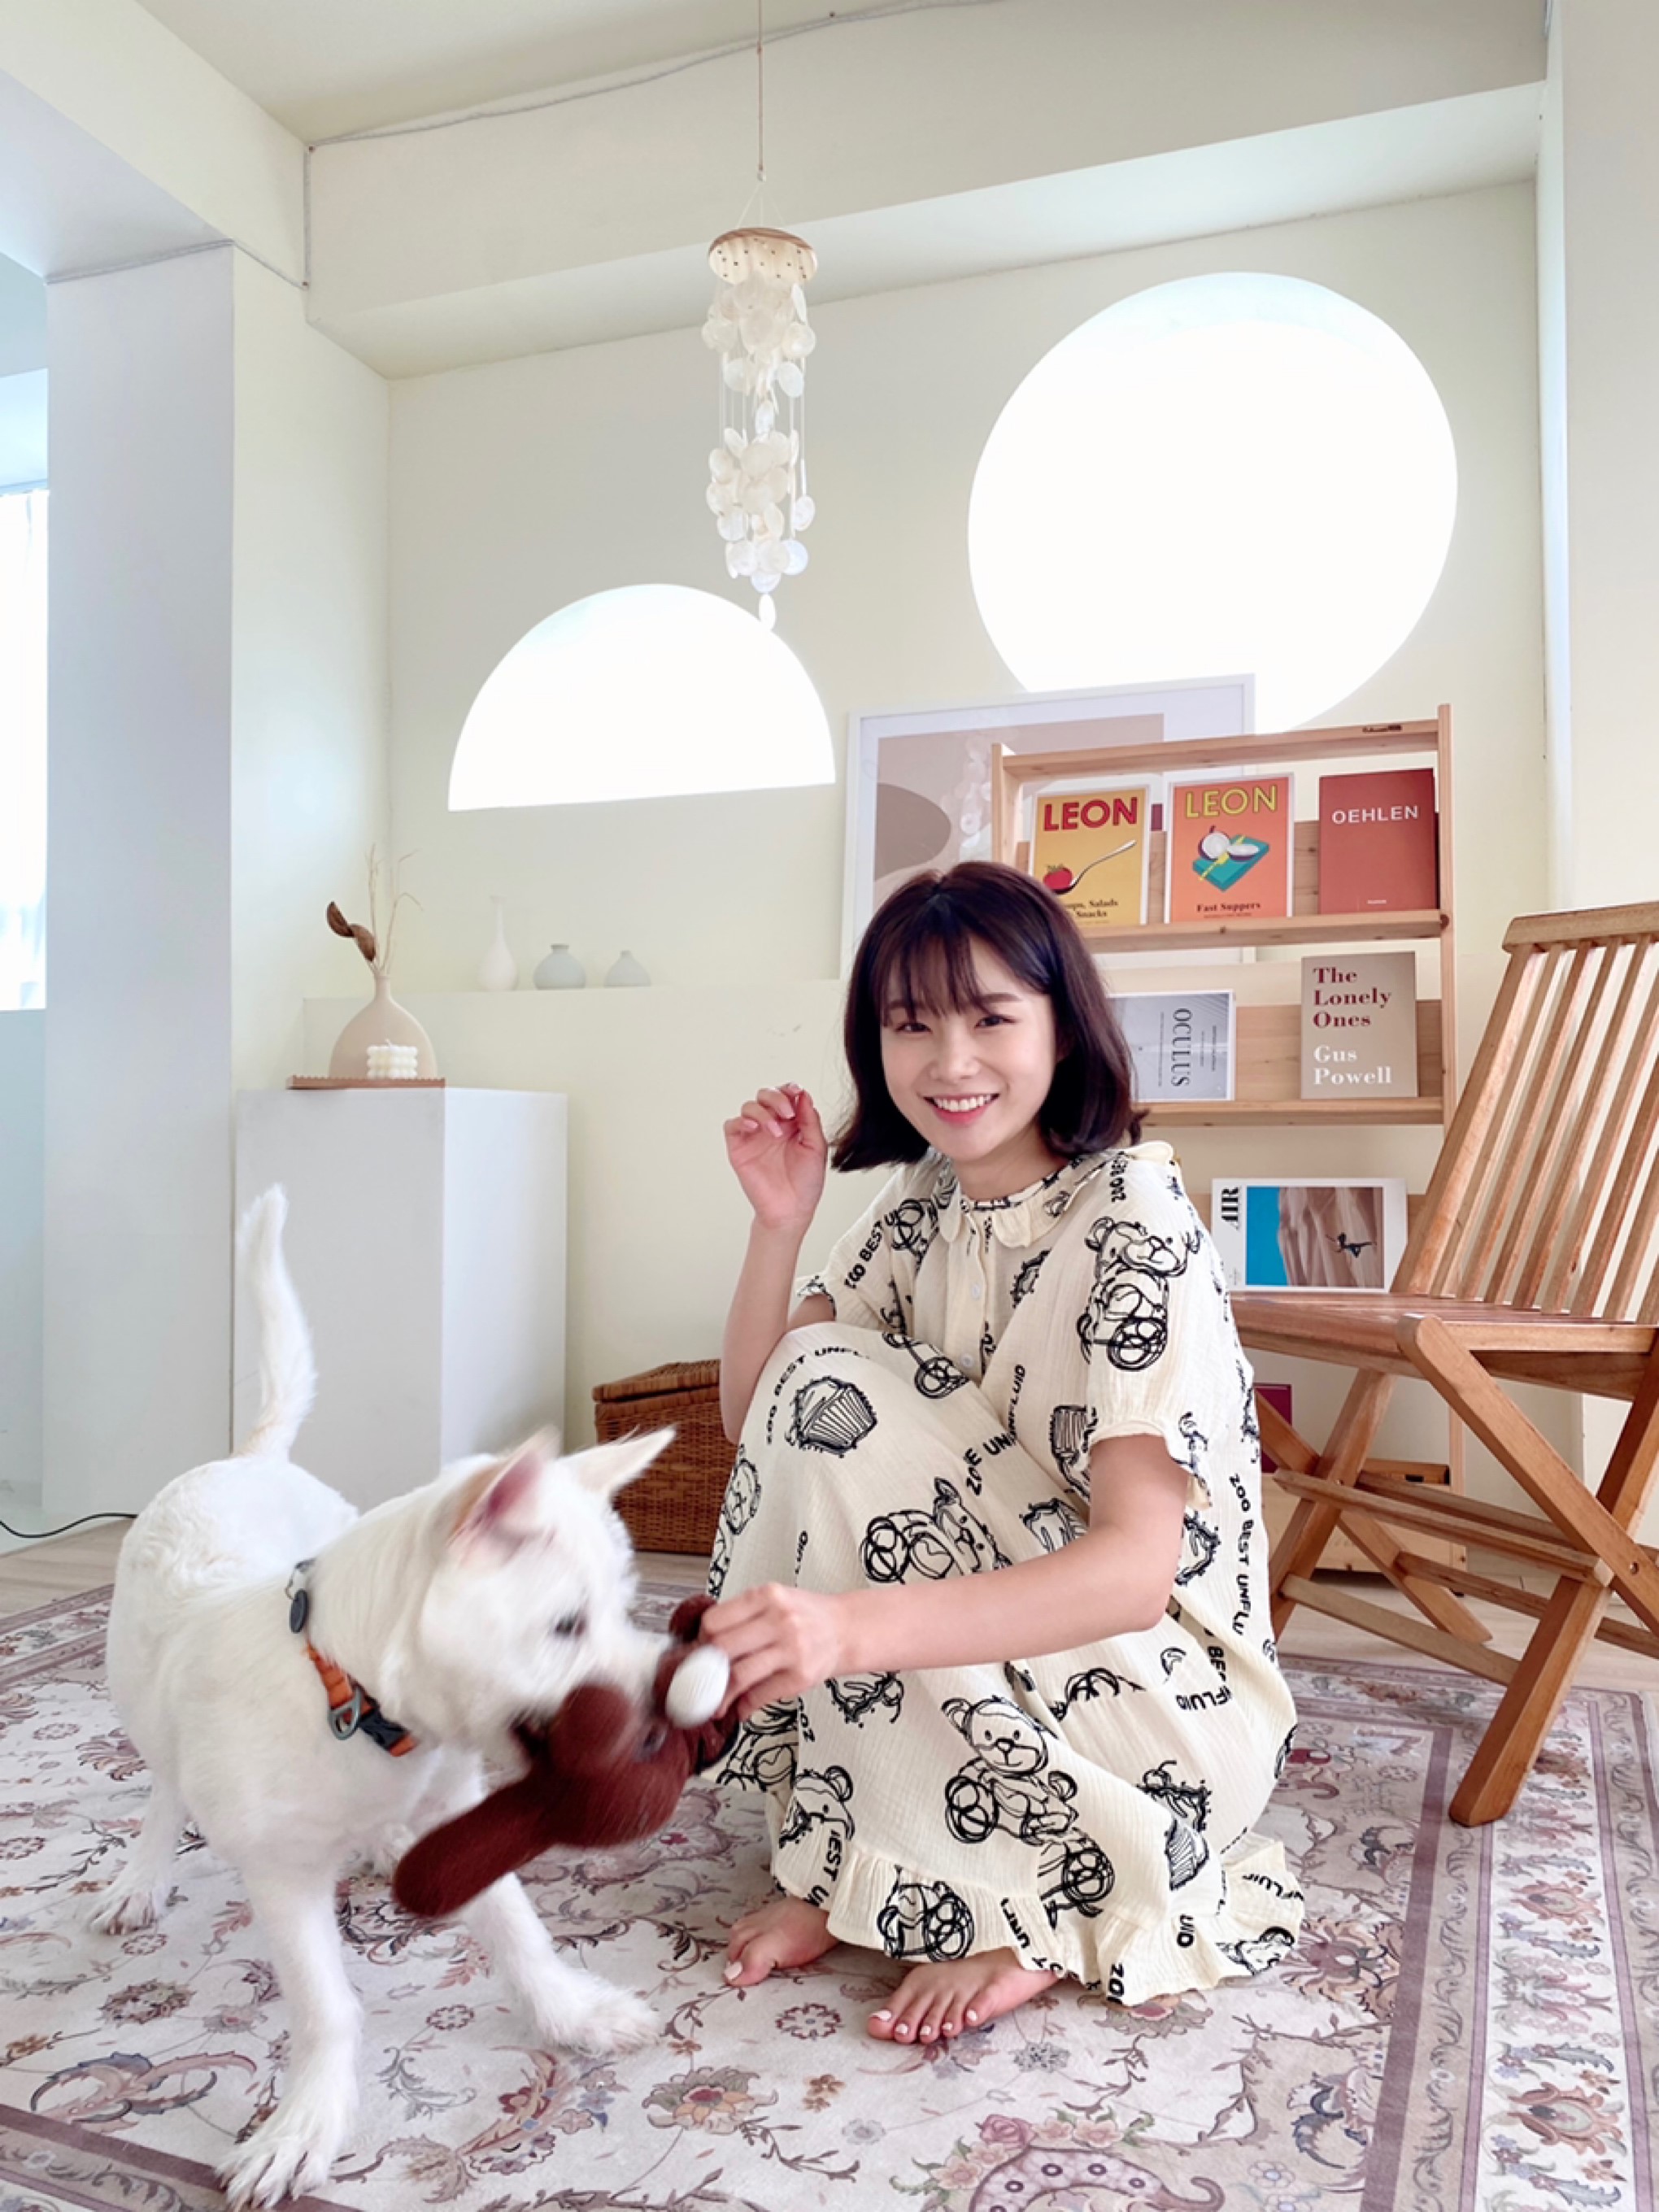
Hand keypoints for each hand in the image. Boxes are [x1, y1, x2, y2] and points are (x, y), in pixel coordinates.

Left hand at [702, 1583, 850, 1716]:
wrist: (847, 1629)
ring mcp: (791, 1649)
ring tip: (716, 1701)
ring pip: (738, 1675)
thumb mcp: (775, 1600)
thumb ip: (742, 1615)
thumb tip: (703, 1643)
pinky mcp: (800, 1676)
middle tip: (702, 1677)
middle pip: (722, 1647)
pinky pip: (759, 1696)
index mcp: (767, 1596)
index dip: (701, 1639)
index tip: (699, 1650)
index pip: (715, 1620)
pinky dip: (744, 1706)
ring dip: (720, 1695)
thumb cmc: (807, 1616)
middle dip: (706, 1667)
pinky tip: (741, 1707)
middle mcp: (779, 1620)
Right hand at [723, 1082, 827, 1233]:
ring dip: (762, 1112)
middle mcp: (771, 1126)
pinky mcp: (739, 1148)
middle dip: (776, 1097)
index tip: (796, 1092)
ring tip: (775, 1132)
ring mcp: (754, 1136)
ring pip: (749, 1106)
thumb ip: (810, 1120)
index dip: (789, 1089)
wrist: (791, 1209)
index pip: (786, 1096)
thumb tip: (804, 1095)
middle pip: (765, 1095)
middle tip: (787, 1113)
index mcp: (791, 1123)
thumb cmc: (806, 1183)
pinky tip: (754, 1128)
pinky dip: (741, 1121)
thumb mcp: (816, 1147)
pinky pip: (732, 1125)